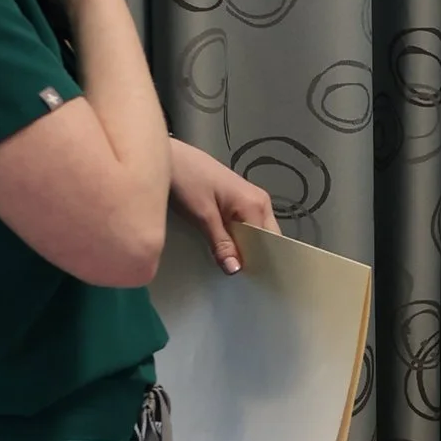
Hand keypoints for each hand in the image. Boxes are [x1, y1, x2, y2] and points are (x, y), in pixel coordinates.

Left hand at [168, 138, 277, 272]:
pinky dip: (238, 241)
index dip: (263, 263)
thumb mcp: (203, 215)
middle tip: (243, 283)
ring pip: (255, 234)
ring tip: (234, 273)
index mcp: (256, 204)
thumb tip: (236, 270)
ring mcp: (249, 201)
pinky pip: (244, 227)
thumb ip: (221, 242)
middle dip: (255, 259)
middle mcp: (260, 202)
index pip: (271, 242)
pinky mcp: (236, 202)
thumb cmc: (187, 180)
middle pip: (266, 239)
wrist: (170, 156)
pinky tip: (226, 255)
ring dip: (245, 251)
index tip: (255, 284)